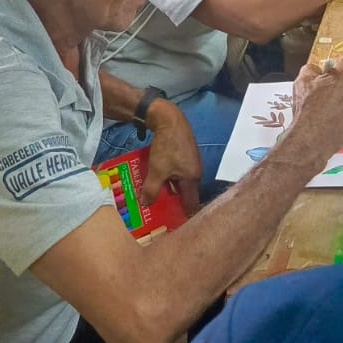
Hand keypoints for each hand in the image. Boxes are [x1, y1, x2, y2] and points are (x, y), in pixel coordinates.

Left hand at [141, 98, 202, 213]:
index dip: (183, 215)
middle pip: (185, 193)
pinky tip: (157, 176)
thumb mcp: (157, 171)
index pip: (191, 204)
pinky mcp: (185, 153)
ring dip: (169, 187)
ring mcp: (191, 161)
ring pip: (180, 181)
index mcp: (193, 178)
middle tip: (159, 210)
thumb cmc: (166, 147)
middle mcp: (196, 171)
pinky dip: (169, 176)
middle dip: (173, 201)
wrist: (169, 118)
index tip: (172, 224)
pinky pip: (178, 171)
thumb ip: (152, 191)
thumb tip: (146, 204)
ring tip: (155, 194)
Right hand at [287, 53, 342, 167]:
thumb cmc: (307, 109)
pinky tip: (334, 122)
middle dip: (340, 85)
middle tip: (325, 96)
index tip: (333, 70)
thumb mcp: (302, 81)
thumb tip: (317, 68)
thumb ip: (312, 69)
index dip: (340, 63)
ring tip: (329, 112)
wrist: (311, 138)